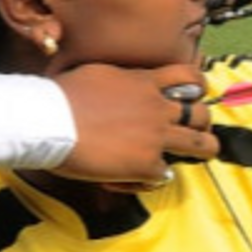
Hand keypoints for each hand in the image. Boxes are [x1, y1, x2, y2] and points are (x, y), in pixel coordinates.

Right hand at [51, 63, 217, 185]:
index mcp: (146, 82)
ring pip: (201, 145)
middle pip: (202, 114)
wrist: (48, 121)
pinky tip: (139, 177)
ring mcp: (155, 137)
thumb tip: (126, 82)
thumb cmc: (63, 96)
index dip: (199, 87)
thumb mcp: (101, 73)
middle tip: (196, 130)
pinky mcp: (145, 165)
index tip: (195, 94)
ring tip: (200, 154)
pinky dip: (154, 178)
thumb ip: (124, 80)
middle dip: (203, 123)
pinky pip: (164, 175)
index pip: (190, 77)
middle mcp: (158, 108)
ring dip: (203, 150)